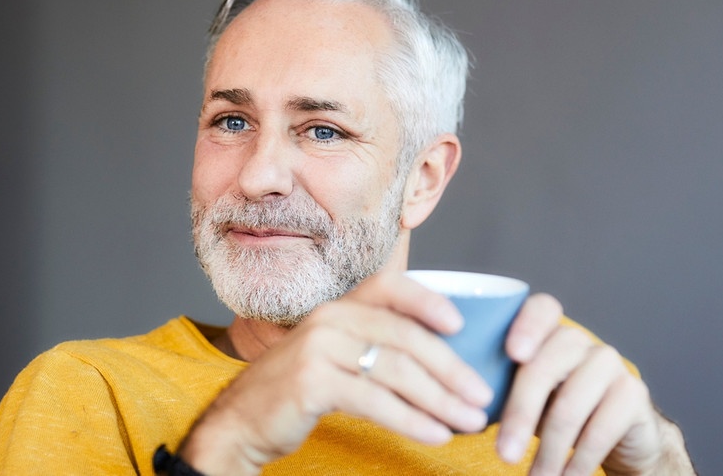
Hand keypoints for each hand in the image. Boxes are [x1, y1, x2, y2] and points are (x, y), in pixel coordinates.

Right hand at [179, 267, 493, 474]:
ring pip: (394, 370)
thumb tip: (439, 367)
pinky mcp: (312, 382)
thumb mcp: (331, 357)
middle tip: (482, 396)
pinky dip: (411, 420)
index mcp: (336, 308)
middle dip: (450, 368)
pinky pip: (375, 400)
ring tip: (469, 422)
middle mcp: (328, 319)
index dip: (428, 301)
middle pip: (404, 337)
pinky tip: (435, 435)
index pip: (389, 286)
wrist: (241, 421)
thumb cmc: (295, 393)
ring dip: (439, 400)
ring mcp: (318, 348)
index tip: (462, 326)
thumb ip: (370, 348)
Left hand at [497, 295, 694, 474]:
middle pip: (544, 368)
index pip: (541, 309)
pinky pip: (601, 428)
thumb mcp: (524, 396)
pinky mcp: (633, 392)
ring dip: (549, 451)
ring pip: (569, 405)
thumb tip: (456, 408)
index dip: (526, 326)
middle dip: (520, 417)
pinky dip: (579, 459)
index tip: (512, 354)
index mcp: (547, 332)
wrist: (616, 436)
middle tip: (504, 455)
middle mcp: (579, 341)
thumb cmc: (552, 410)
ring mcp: (609, 364)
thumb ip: (497, 388)